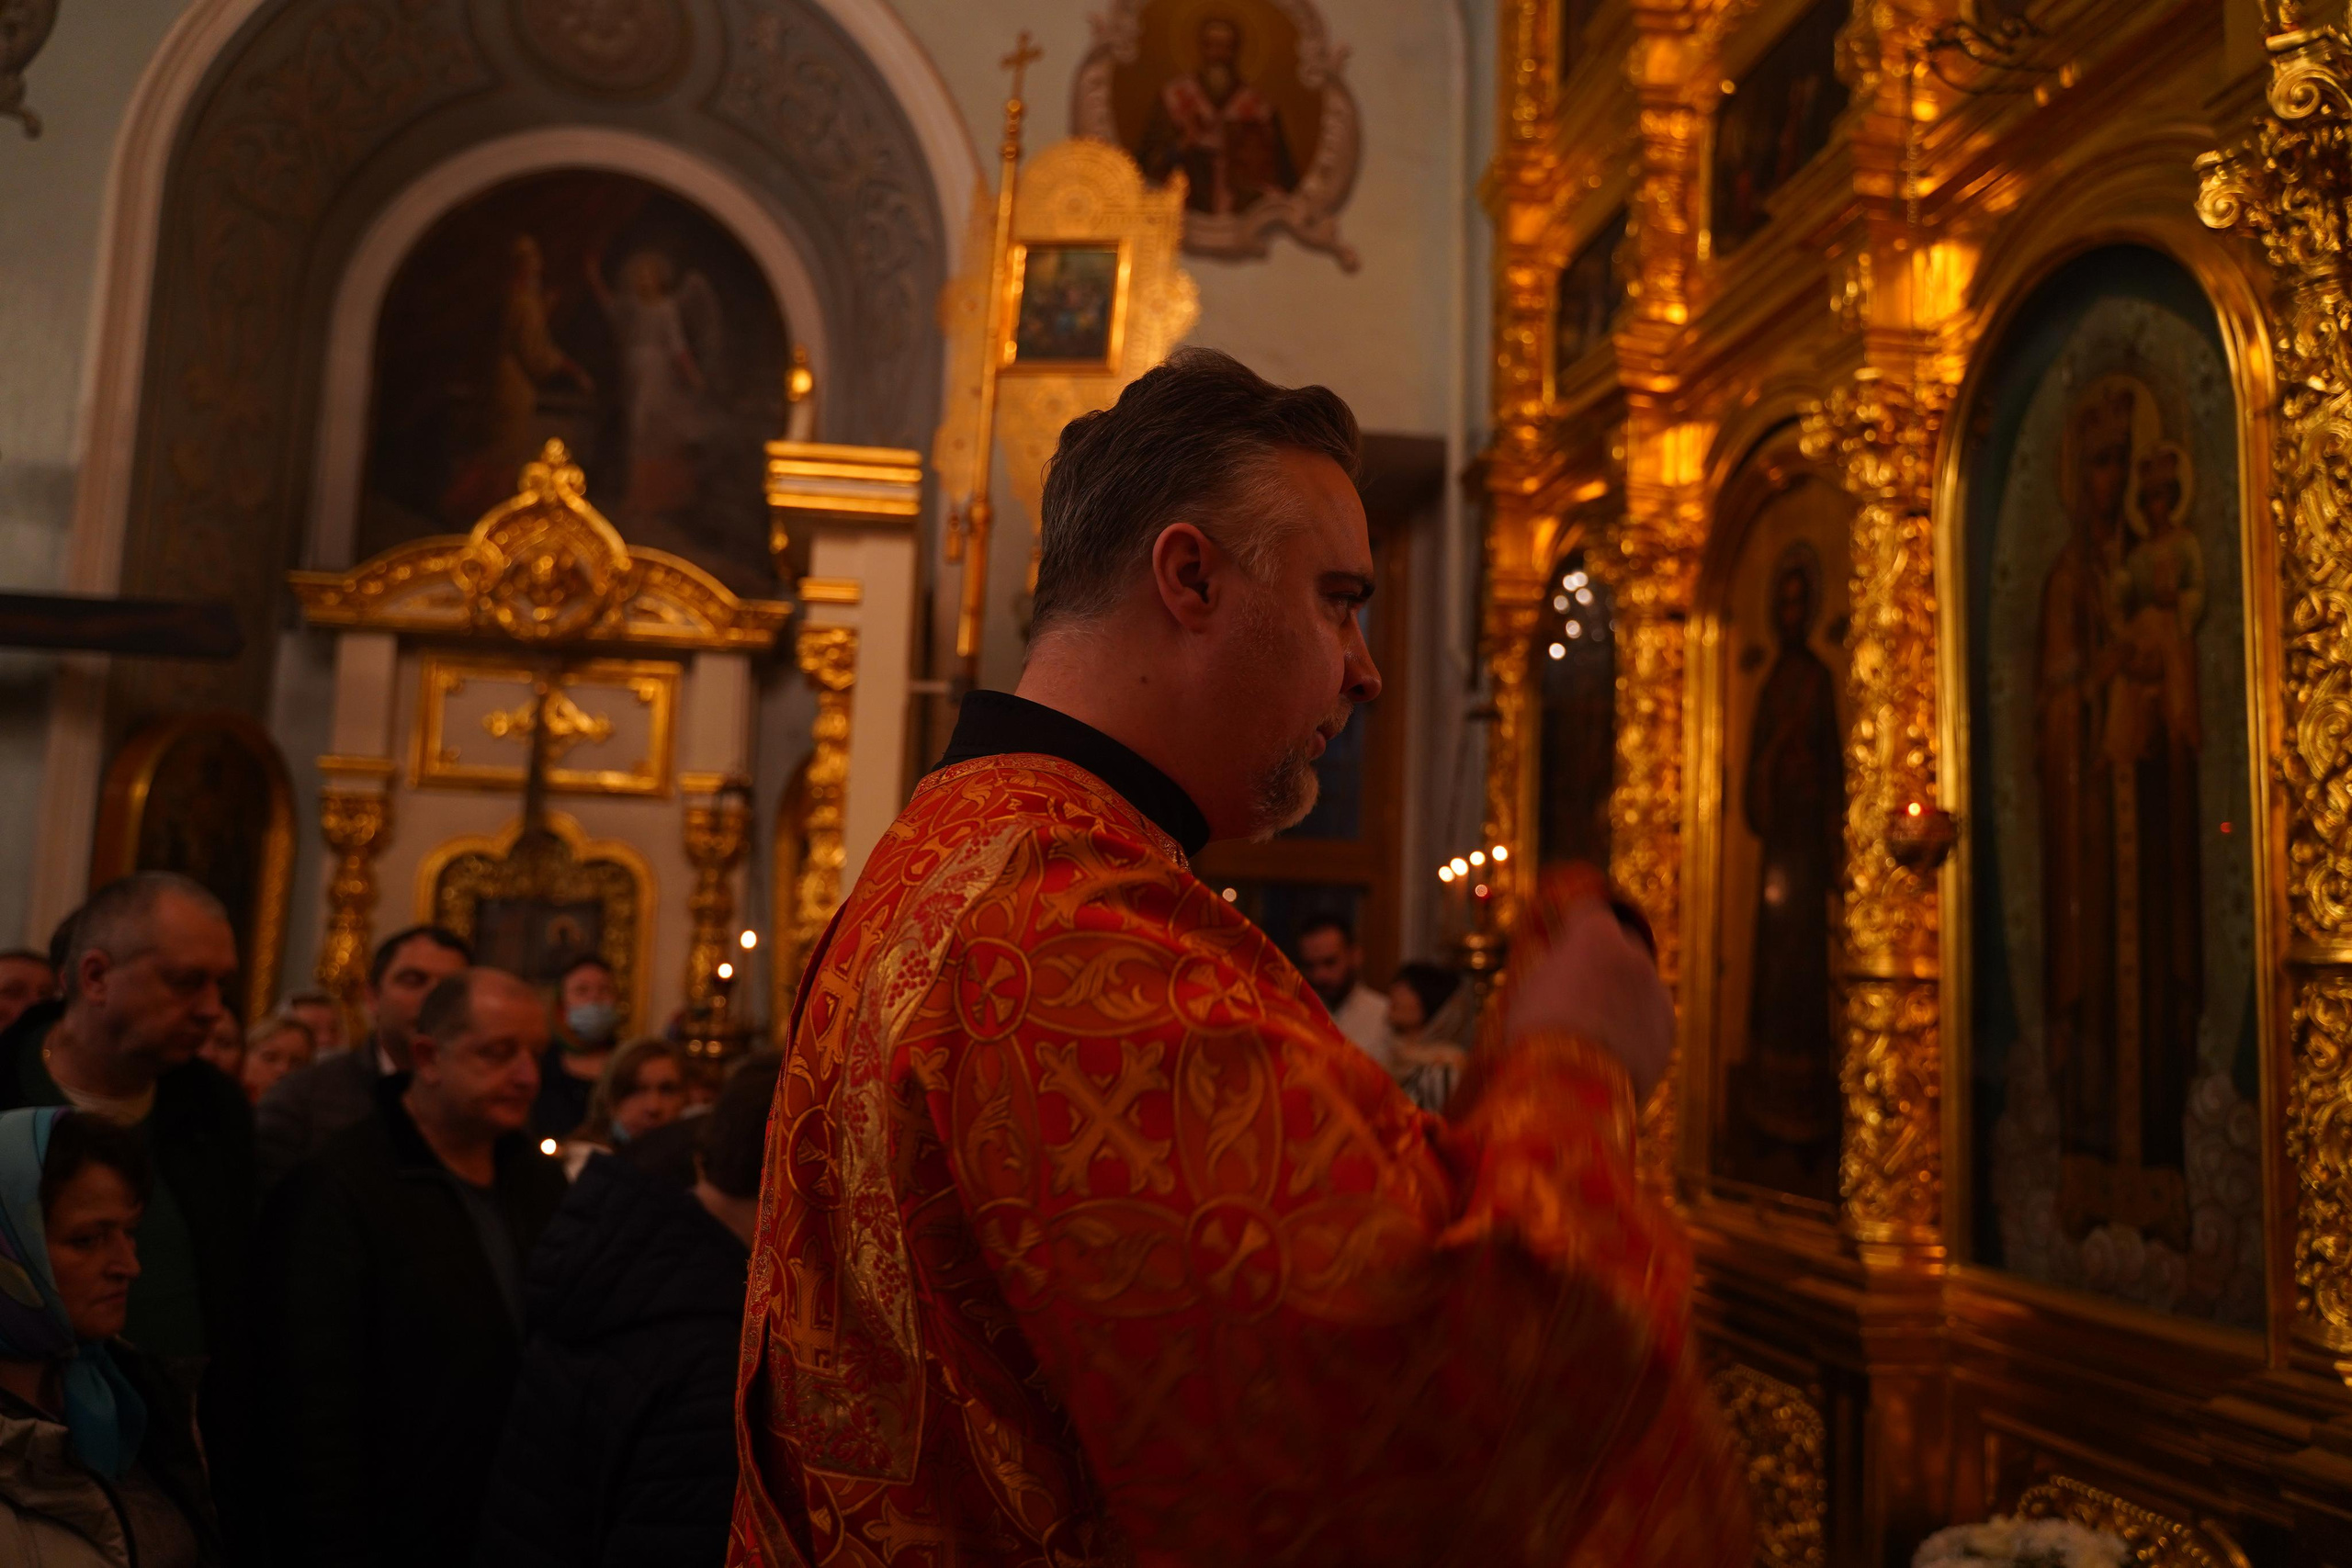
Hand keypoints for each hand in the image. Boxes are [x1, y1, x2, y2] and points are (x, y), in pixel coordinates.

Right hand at [1503, 894, 1674, 1101]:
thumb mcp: (1529, 986)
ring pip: (1640, 982)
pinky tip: (1611, 1047)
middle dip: (1606, 953)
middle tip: (1582, 975)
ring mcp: (1657, 993)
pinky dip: (1636, 1024)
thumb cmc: (1536, 1034)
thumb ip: (1553, 963)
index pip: (1590, 907)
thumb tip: (1558, 959)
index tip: (1566, 926)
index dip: (1576, 918)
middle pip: (1623, 942)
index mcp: (1596, 935)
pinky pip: (1650, 1017)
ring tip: (1595, 1022)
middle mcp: (1634, 956)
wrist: (1570, 1089)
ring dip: (1624, 991)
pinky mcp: (1668, 1031)